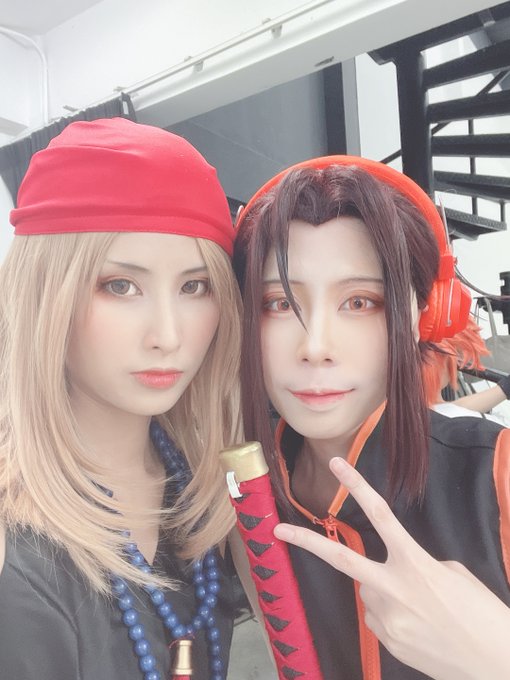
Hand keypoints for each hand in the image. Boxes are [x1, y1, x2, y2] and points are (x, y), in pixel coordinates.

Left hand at [274, 457, 509, 679]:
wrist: (496, 665)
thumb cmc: (482, 614)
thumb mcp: (454, 574)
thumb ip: (416, 564)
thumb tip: (394, 572)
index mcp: (414, 563)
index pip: (380, 514)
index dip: (357, 485)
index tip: (336, 464)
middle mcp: (393, 589)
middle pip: (341, 559)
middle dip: (307, 542)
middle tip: (278, 530)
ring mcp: (385, 618)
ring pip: (369, 593)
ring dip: (384, 591)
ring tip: (421, 608)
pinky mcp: (385, 641)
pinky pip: (378, 617)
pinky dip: (392, 615)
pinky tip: (418, 626)